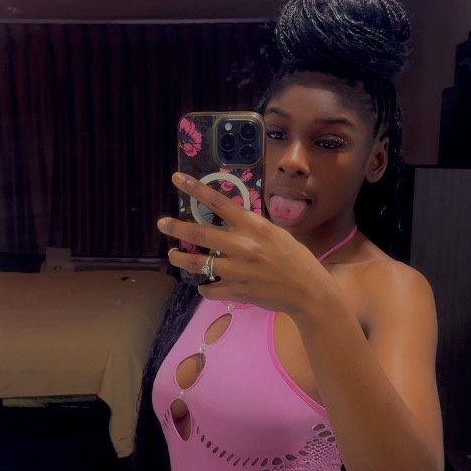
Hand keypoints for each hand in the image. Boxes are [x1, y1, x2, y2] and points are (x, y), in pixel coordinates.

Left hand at [158, 173, 329, 313]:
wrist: (308, 291)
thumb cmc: (296, 259)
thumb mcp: (276, 233)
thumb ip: (253, 227)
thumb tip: (234, 220)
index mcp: (253, 226)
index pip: (218, 202)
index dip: (194, 189)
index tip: (177, 179)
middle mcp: (241, 245)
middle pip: (199, 232)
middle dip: (176, 226)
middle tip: (162, 223)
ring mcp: (236, 270)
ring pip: (197, 263)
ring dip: (181, 258)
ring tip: (173, 255)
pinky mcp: (236, 291)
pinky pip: (209, 290)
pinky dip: (205, 288)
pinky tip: (205, 286)